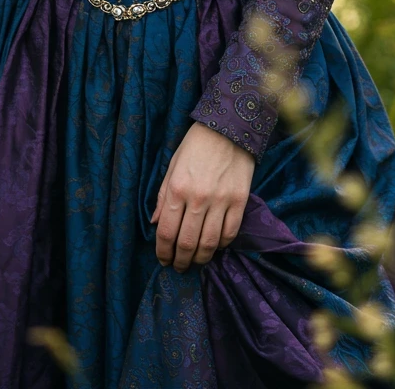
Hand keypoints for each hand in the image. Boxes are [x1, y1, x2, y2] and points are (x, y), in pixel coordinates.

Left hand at [151, 121, 254, 271]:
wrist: (229, 127)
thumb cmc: (196, 145)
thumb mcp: (173, 165)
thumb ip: (162, 195)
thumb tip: (154, 223)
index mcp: (177, 188)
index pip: (166, 231)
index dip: (163, 252)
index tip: (164, 260)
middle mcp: (197, 198)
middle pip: (187, 243)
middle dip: (180, 261)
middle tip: (179, 267)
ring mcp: (220, 201)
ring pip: (209, 243)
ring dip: (200, 259)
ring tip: (195, 262)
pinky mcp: (239, 201)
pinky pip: (230, 233)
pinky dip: (222, 245)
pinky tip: (215, 246)